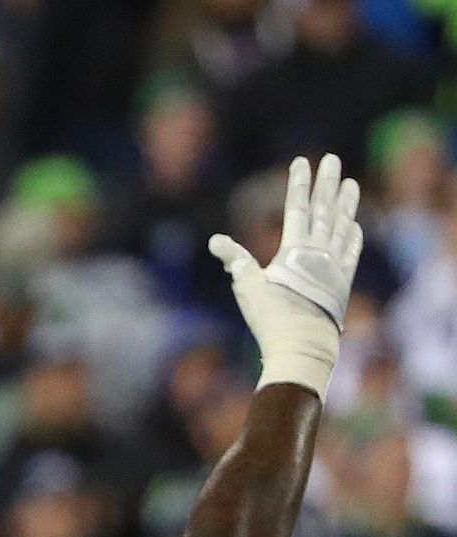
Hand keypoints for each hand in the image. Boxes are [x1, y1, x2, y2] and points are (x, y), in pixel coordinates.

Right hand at [208, 153, 362, 398]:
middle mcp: (319, 252)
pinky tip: (354, 224)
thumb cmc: (272, 318)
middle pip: (324, 209)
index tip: (302, 163)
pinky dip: (353, 234)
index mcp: (295, 250)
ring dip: (346, 203)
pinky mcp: (342, 281)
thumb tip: (215, 240)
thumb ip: (234, 260)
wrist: (304, 346)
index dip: (298, 184)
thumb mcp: (247, 287)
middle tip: (332, 159)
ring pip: (342, 225)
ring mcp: (334, 266)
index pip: (297, 208)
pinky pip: (351, 251)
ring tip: (351, 183)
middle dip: (326, 183)